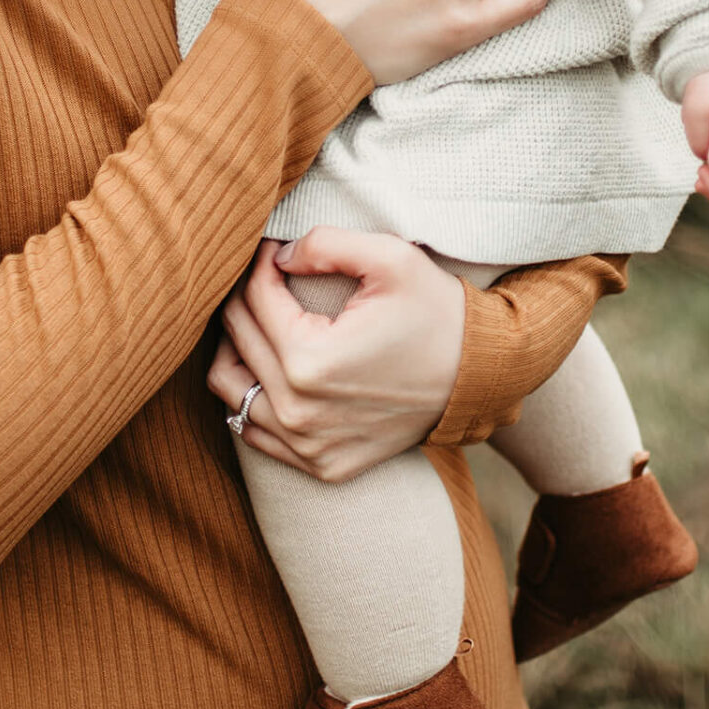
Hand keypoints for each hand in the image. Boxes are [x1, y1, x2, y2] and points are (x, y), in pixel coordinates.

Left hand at [206, 230, 465, 482]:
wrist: (480, 378)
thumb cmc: (436, 313)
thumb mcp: (391, 258)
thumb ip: (326, 243)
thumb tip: (279, 255)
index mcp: (310, 361)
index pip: (254, 298)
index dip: (261, 262)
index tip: (278, 248)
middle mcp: (299, 412)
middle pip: (236, 338)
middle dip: (247, 297)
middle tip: (271, 276)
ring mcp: (307, 446)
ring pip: (229, 387)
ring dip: (238, 346)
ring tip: (267, 320)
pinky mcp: (320, 465)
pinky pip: (253, 429)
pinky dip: (253, 392)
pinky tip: (277, 364)